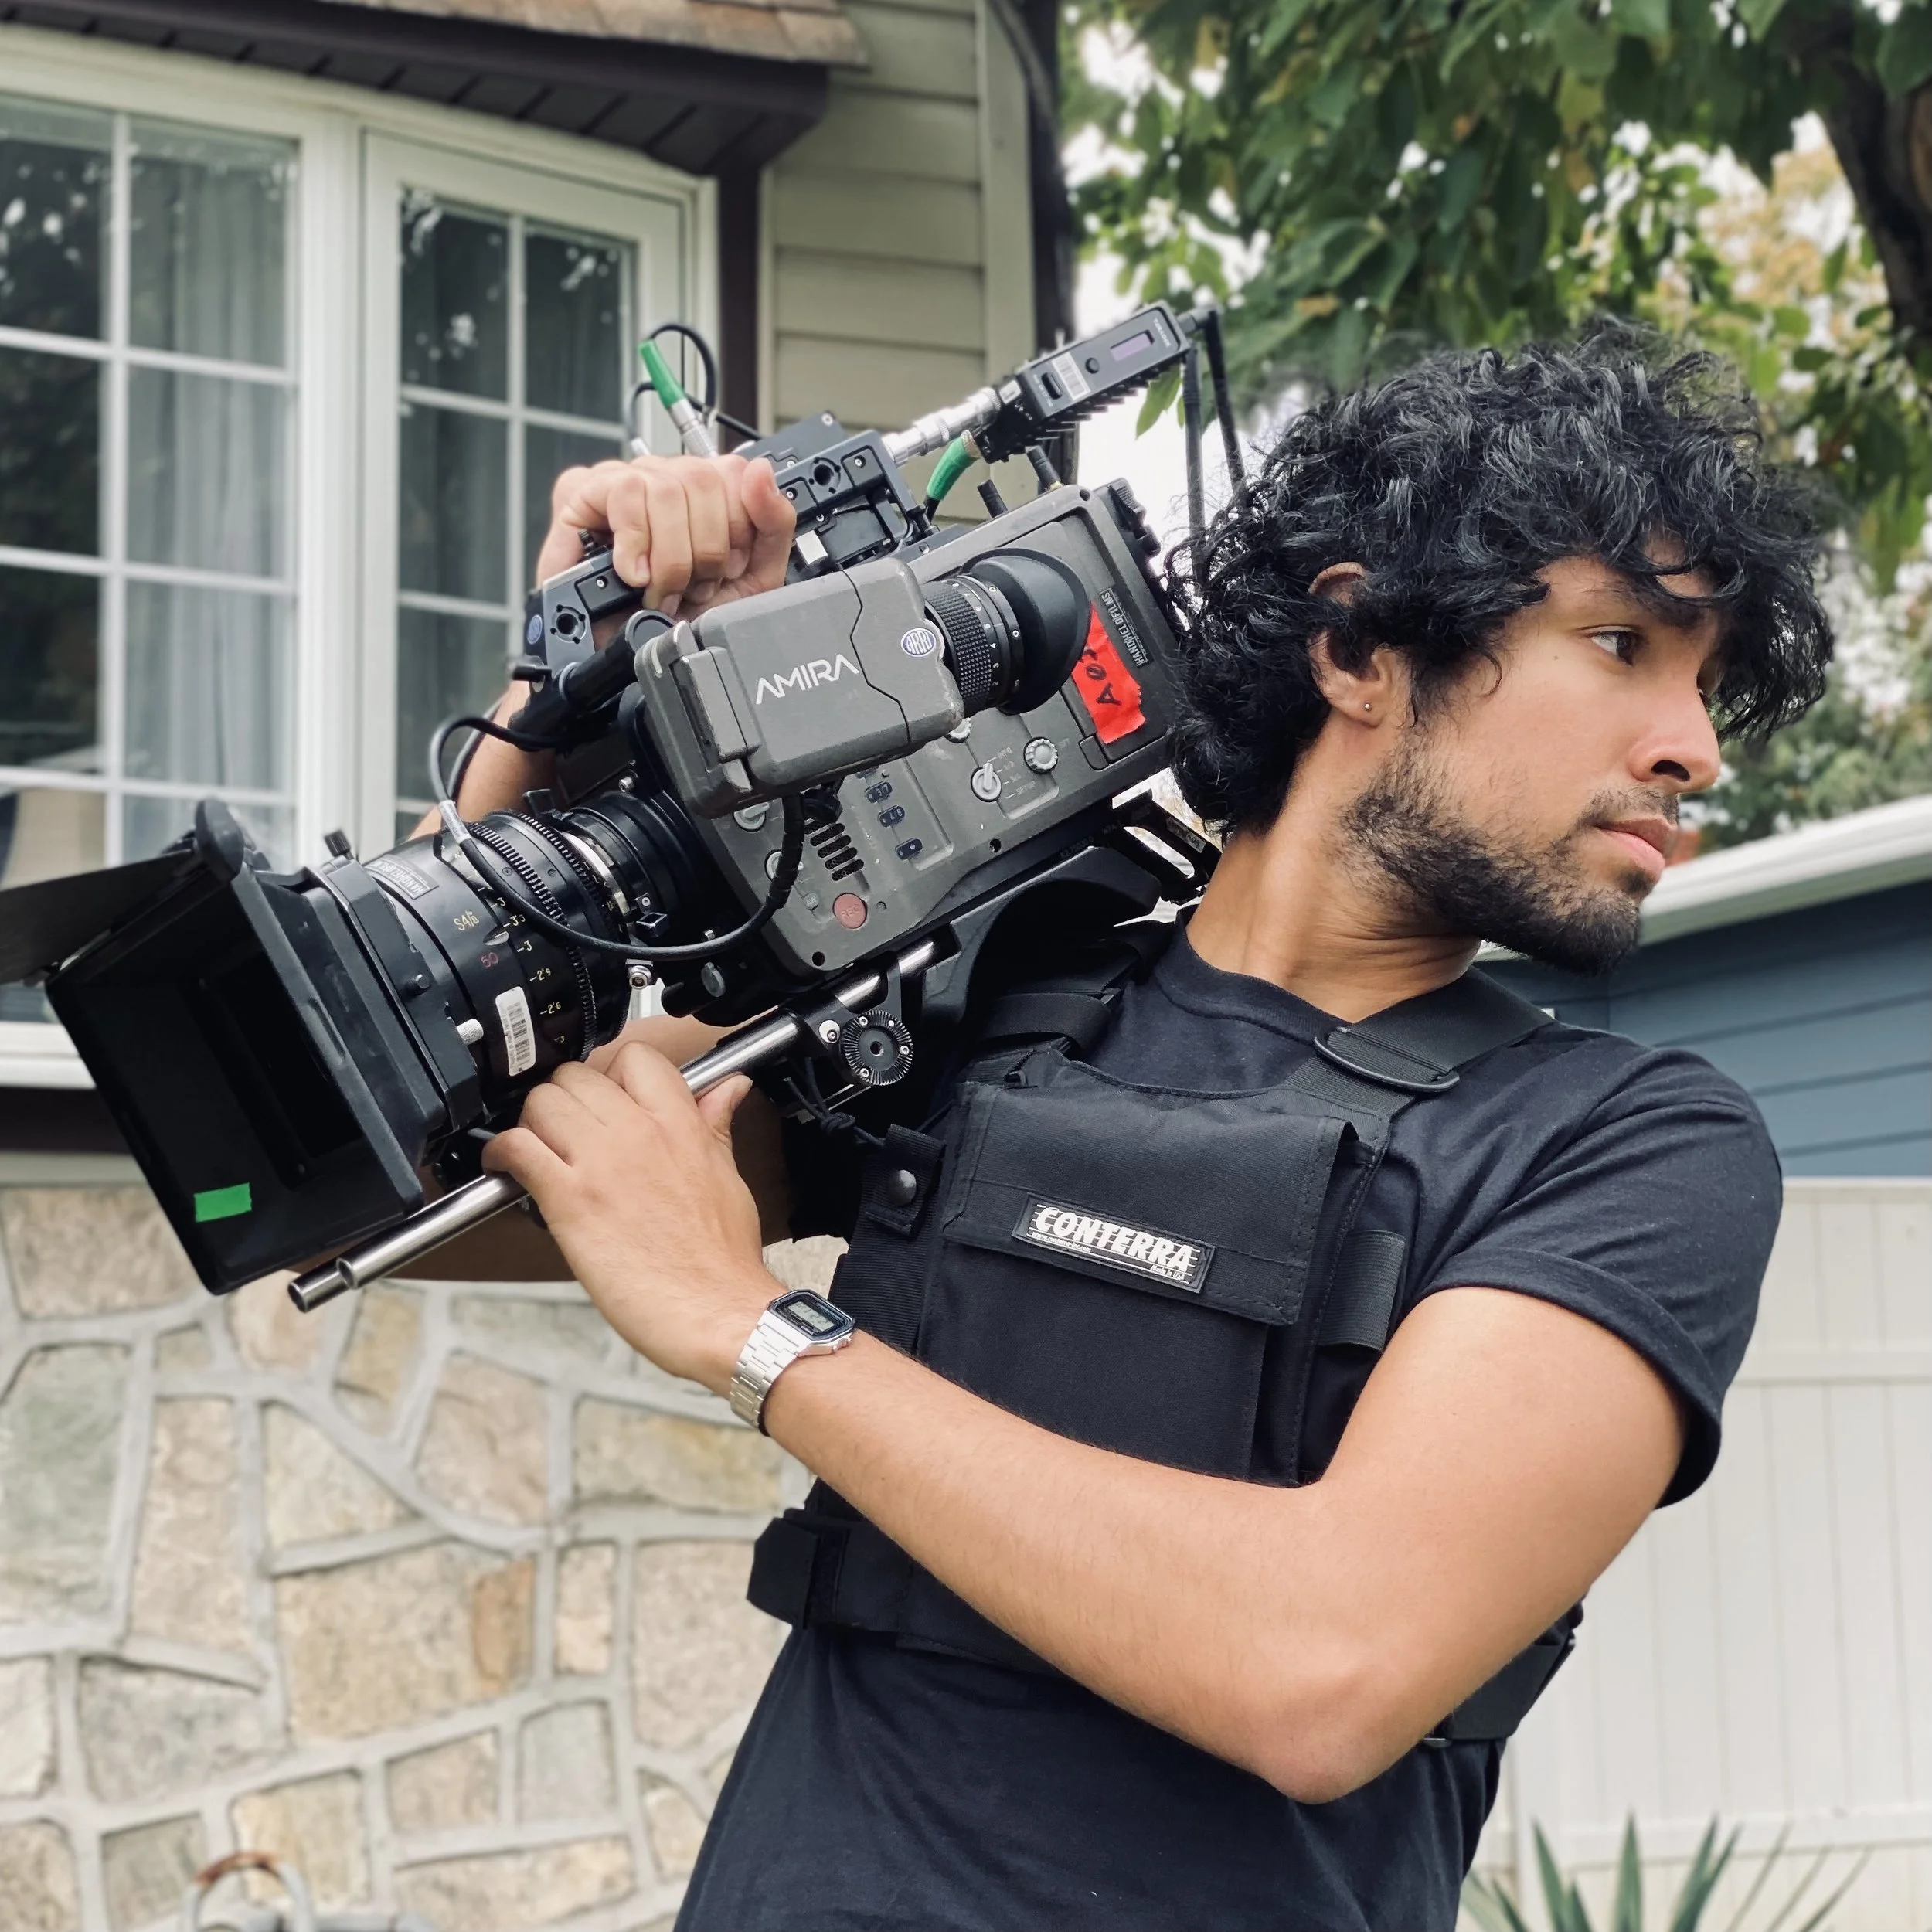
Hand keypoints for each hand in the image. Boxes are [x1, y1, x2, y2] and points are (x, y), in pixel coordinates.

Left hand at [481, 1045, 776, 1390]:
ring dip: (531, 1121)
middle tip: (565, 1129)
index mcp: (681, 1122)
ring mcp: (601, 1163)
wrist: (716, 1311)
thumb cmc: (721, 1259)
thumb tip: (730, 1088)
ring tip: (536, 1148)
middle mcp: (639, 1131)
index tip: (606, 1097)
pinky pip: (518, 1148)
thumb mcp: (727, 1175)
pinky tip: (505, 1167)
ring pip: (542, 1101)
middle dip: (566, 1097)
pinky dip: (502, 1153)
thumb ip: (715, 1124)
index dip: (612, 1072)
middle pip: (578, 1075)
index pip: (635, 1056)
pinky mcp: (570, 1200)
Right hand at [535, 451, 794, 617]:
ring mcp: (625, 481)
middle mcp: (667, 478)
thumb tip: (761, 470)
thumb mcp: (754, 578)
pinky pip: (622, 493)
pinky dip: (634, 541)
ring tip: (661, 587)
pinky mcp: (583, 493)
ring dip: (669, 554)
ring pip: (665, 488)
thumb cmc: (691, 618)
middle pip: (701, 479)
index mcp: (707, 491)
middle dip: (704, 550)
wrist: (641, 659)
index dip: (738, 527)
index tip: (729, 568)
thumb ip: (774, 522)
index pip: (734, 471)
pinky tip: (635, 573)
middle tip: (694, 586)